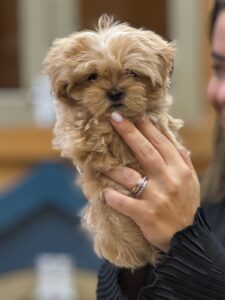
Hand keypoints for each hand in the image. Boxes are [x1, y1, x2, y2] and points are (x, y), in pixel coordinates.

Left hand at [103, 112, 199, 251]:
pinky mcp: (145, 214)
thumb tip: (176, 143)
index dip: (147, 127)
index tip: (134, 115)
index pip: (162, 143)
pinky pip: (123, 202)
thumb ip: (184, 161)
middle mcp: (168, 180)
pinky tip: (105, 191)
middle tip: (114, 118)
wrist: (188, 237)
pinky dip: (112, 196)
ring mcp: (156, 197)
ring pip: (130, 176)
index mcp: (179, 169)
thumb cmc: (186, 206)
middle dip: (129, 132)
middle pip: (145, 151)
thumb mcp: (192, 181)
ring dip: (113, 167)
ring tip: (100, 159)